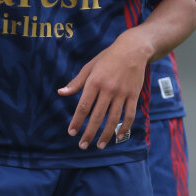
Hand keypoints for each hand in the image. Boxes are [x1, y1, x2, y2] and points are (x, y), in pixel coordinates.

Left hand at [58, 30, 151, 150]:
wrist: (133, 49)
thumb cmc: (108, 58)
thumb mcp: (89, 67)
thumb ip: (76, 82)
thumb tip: (61, 93)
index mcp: (94, 82)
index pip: (83, 106)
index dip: (77, 121)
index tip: (71, 132)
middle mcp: (108, 89)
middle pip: (97, 116)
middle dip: (89, 133)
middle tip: (82, 145)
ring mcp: (122, 93)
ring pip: (113, 119)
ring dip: (106, 134)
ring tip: (99, 145)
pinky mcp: (134, 95)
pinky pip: (129, 115)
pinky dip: (124, 127)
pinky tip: (118, 137)